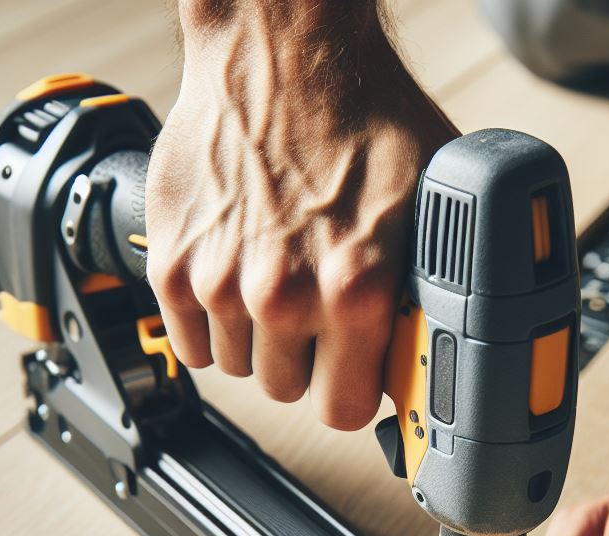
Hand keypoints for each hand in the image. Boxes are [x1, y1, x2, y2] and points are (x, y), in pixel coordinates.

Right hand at [146, 1, 455, 426]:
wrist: (283, 51)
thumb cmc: (364, 118)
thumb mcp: (434, 207)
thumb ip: (432, 292)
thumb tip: (437, 352)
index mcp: (355, 289)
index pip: (345, 410)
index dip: (354, 394)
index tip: (357, 379)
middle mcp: (284, 295)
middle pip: (291, 390)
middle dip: (310, 362)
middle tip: (322, 316)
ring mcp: (220, 282)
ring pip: (242, 367)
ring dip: (261, 341)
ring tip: (281, 283)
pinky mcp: (172, 263)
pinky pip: (191, 342)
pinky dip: (214, 324)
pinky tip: (240, 282)